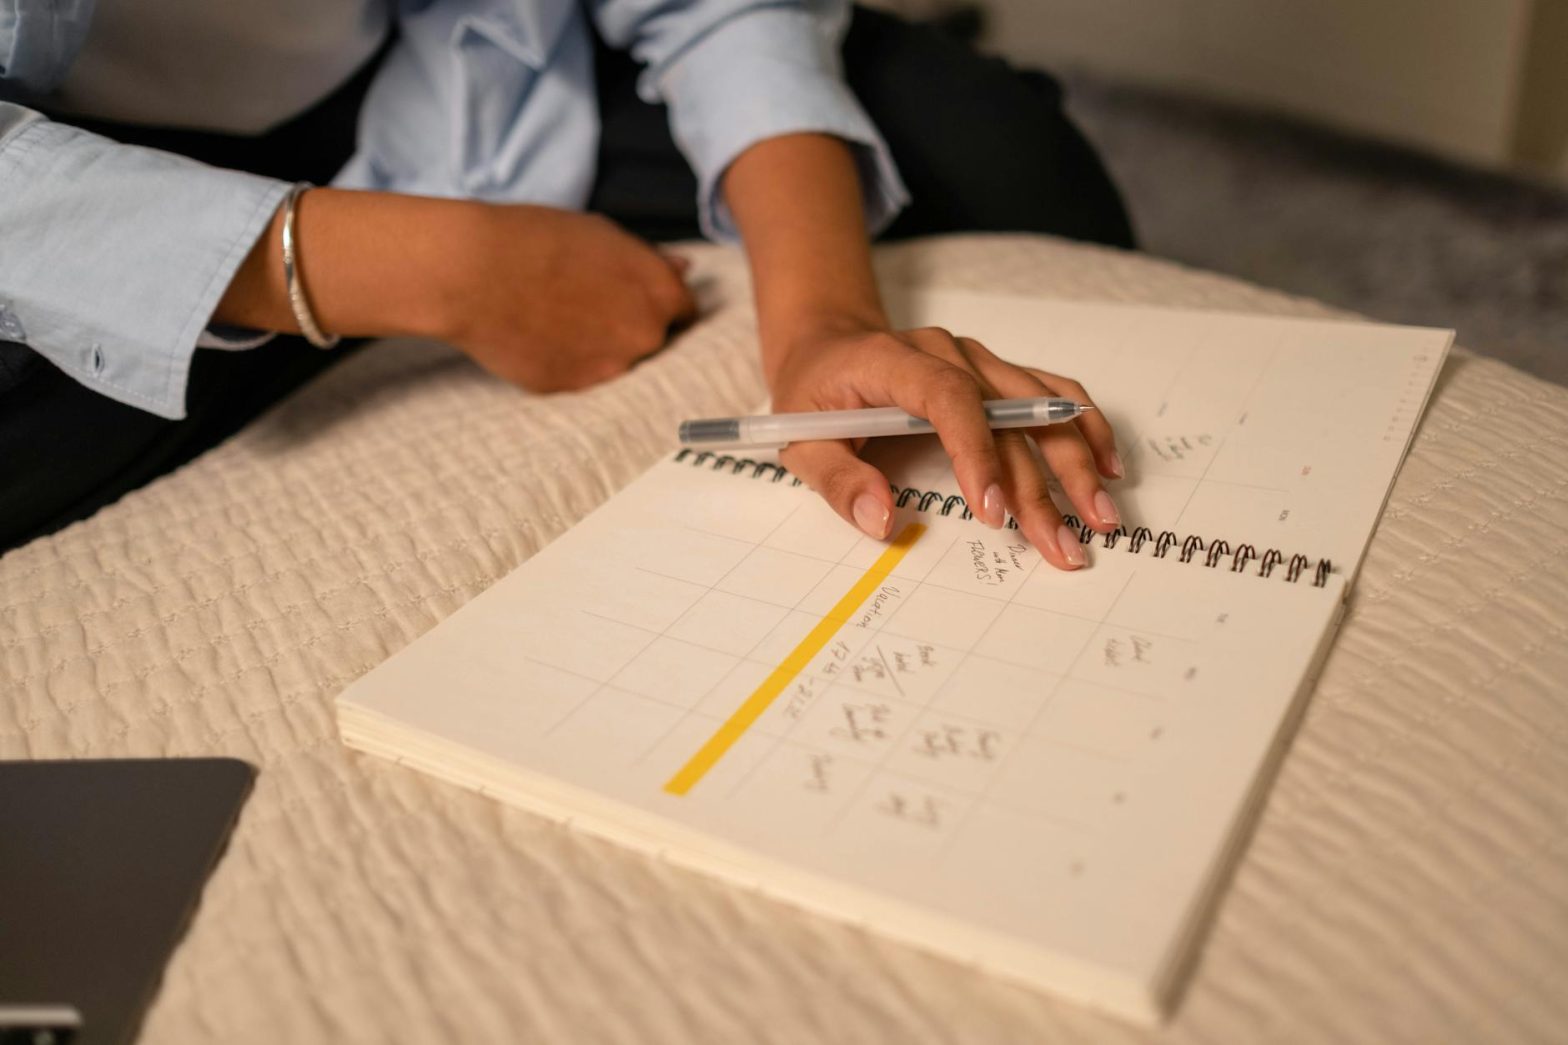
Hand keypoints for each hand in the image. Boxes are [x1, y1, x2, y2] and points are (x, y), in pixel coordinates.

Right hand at [217, 190, 695, 392]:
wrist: (473, 272)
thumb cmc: (537, 239)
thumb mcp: (603, 234)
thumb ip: (650, 260)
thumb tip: (683, 269)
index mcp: (661, 293)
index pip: (685, 311)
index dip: (662, 304)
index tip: (640, 300)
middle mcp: (645, 337)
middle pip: (656, 342)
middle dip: (632, 328)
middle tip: (592, 307)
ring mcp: (610, 369)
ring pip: (617, 364)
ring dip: (600, 348)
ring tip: (559, 318)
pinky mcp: (573, 390)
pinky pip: (580, 377)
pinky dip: (567, 362)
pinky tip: (539, 335)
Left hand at [768, 323, 1123, 570]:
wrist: (828, 343)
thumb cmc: (813, 394)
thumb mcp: (800, 441)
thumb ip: (839, 481)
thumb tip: (882, 521)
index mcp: (893, 362)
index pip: (947, 399)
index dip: (976, 453)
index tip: (993, 512)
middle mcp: (946, 353)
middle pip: (1006, 415)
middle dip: (1039, 486)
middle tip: (1063, 545)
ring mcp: (977, 359)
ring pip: (1039, 405)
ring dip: (1076, 461)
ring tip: (1101, 516)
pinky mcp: (995, 372)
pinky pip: (1050, 391)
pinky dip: (1084, 425)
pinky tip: (1108, 465)